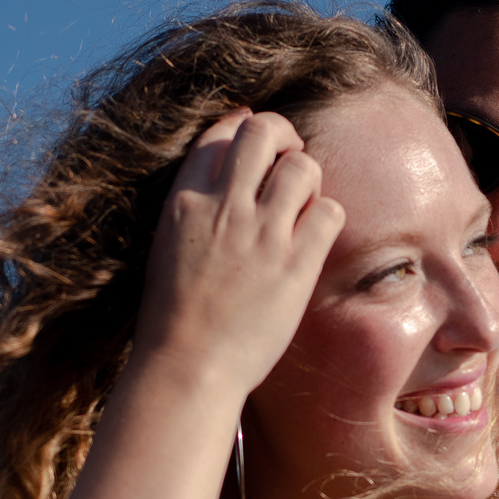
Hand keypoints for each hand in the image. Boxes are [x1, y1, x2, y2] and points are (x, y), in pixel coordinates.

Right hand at [134, 108, 341, 398]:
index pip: (220, 134)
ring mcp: (261, 235)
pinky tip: (314, 240)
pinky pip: (330, 212)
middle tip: (290, 162)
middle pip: (264, 131)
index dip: (245, 128)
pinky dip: (327, 218)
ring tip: (303, 208)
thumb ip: (195, 210)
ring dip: (309, 180)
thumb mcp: (168, 248)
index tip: (260, 147)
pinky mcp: (295, 265)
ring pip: (303, 166)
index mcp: (184, 203)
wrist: (186, 369)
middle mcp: (223, 208)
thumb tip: (225, 177)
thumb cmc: (174, 320)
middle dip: (284, 137)